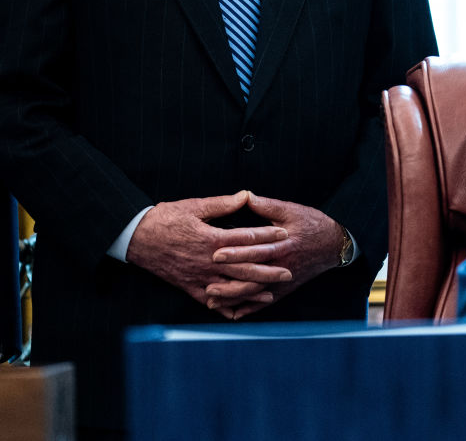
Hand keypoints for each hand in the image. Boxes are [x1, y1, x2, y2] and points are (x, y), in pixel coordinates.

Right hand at [126, 191, 292, 318]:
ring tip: (271, 294)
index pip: (246, 238)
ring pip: (230, 287)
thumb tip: (246, 195)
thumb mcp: (195, 206)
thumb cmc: (166, 219)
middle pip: (243, 268)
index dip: (267, 236)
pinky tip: (239, 311)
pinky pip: (210, 301)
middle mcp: (207, 261)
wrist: (136, 237)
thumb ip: (222, 204)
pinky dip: (225, 307)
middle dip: (268, 271)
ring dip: (252, 291)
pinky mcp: (188, 287)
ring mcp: (198, 277)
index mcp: (211, 239)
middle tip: (288, 272)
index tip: (285, 234)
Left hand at [205, 192, 345, 318]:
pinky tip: (233, 314)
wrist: (333, 245)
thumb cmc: (311, 224)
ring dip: (234, 298)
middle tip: (207, 282)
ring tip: (212, 300)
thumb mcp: (292, 210)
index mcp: (283, 244)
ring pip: (256, 293)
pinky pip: (265, 302)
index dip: (237, 252)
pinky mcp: (285, 289)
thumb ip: (267, 206)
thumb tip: (246, 196)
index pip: (257, 249)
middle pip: (253, 274)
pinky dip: (249, 309)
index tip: (216, 253)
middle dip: (230, 279)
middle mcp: (282, 265)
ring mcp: (284, 280)